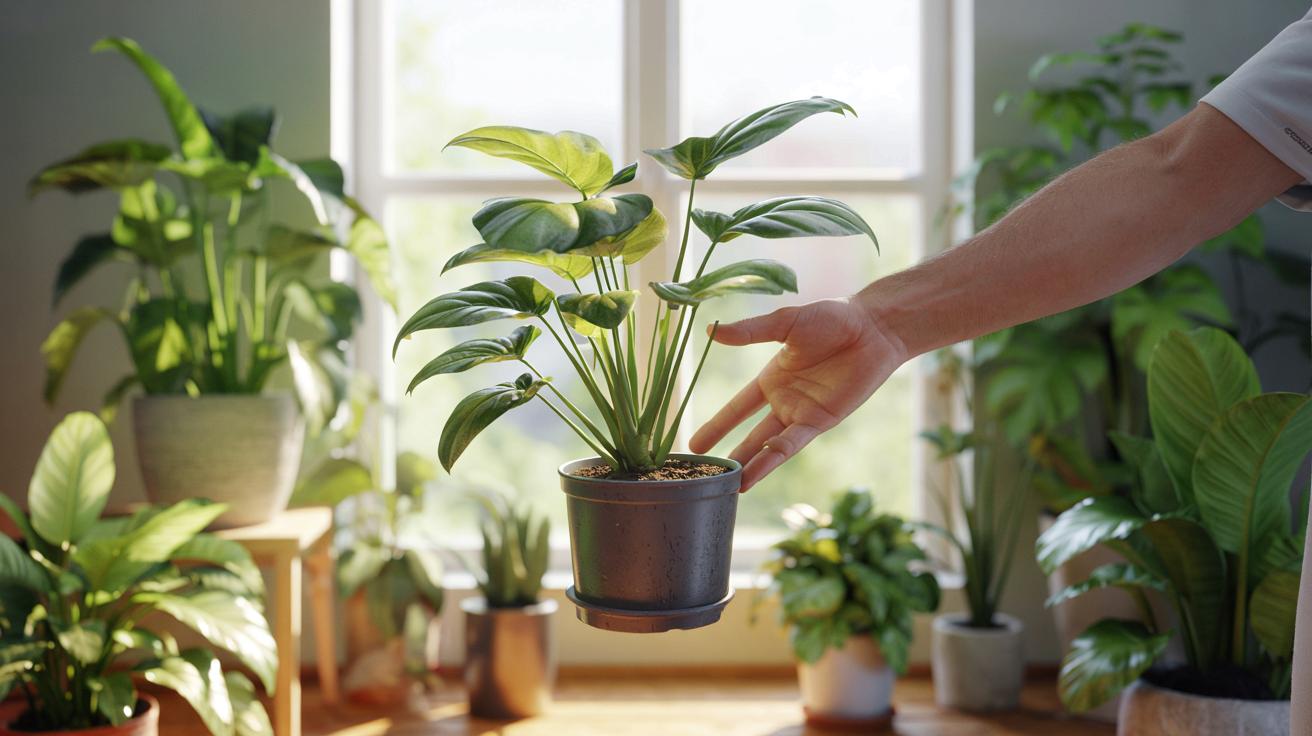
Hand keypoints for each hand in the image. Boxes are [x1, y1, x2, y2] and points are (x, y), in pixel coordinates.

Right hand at [690, 297, 906, 491]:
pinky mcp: (821, 421)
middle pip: (749, 434)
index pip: (736, 408)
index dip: (717, 426)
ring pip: (769, 446)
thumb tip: (712, 330)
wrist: (872, 328)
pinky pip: (792, 443)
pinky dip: (773, 457)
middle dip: (729, 455)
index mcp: (771, 379)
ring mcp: (802, 414)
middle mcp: (784, 401)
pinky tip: (755, 472)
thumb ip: (751, 331)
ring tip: (729, 486)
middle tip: (704, 476)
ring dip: (751, 465)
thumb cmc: (832, 318)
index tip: (694, 446)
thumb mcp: (785, 323)